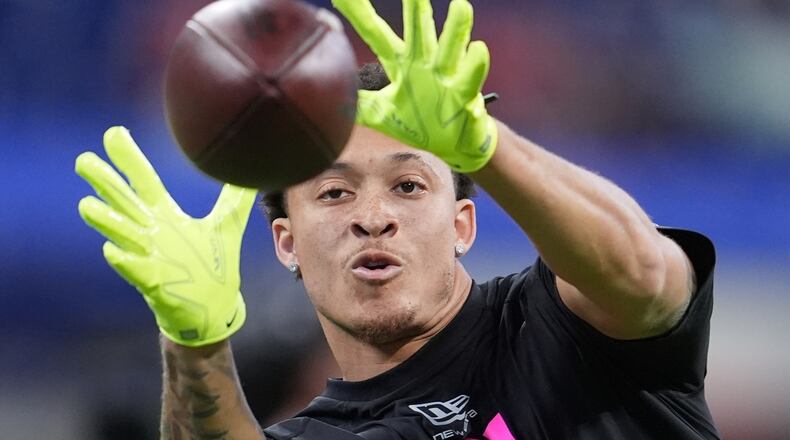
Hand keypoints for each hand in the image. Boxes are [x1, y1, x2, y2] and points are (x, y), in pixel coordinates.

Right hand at [75, 127, 256, 346]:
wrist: (213, 308)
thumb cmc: (212, 266)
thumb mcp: (225, 228)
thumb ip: (234, 200)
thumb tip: (250, 172)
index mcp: (167, 217)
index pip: (145, 183)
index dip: (131, 160)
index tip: (113, 134)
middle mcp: (152, 233)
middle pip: (125, 203)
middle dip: (105, 183)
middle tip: (84, 160)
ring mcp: (150, 257)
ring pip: (123, 235)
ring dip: (106, 221)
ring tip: (87, 205)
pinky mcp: (154, 283)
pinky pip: (136, 271)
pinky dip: (125, 261)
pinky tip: (112, 251)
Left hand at [332, 0, 496, 171]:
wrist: (456, 143)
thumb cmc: (422, 123)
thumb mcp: (383, 114)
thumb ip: (360, 105)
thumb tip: (331, 99)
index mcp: (402, 64)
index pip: (375, 33)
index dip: (359, 13)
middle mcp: (425, 64)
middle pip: (418, 31)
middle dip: (415, 7)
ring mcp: (447, 77)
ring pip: (451, 49)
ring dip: (455, 30)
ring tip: (460, 5)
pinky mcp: (465, 97)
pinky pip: (469, 81)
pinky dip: (474, 67)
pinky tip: (478, 50)